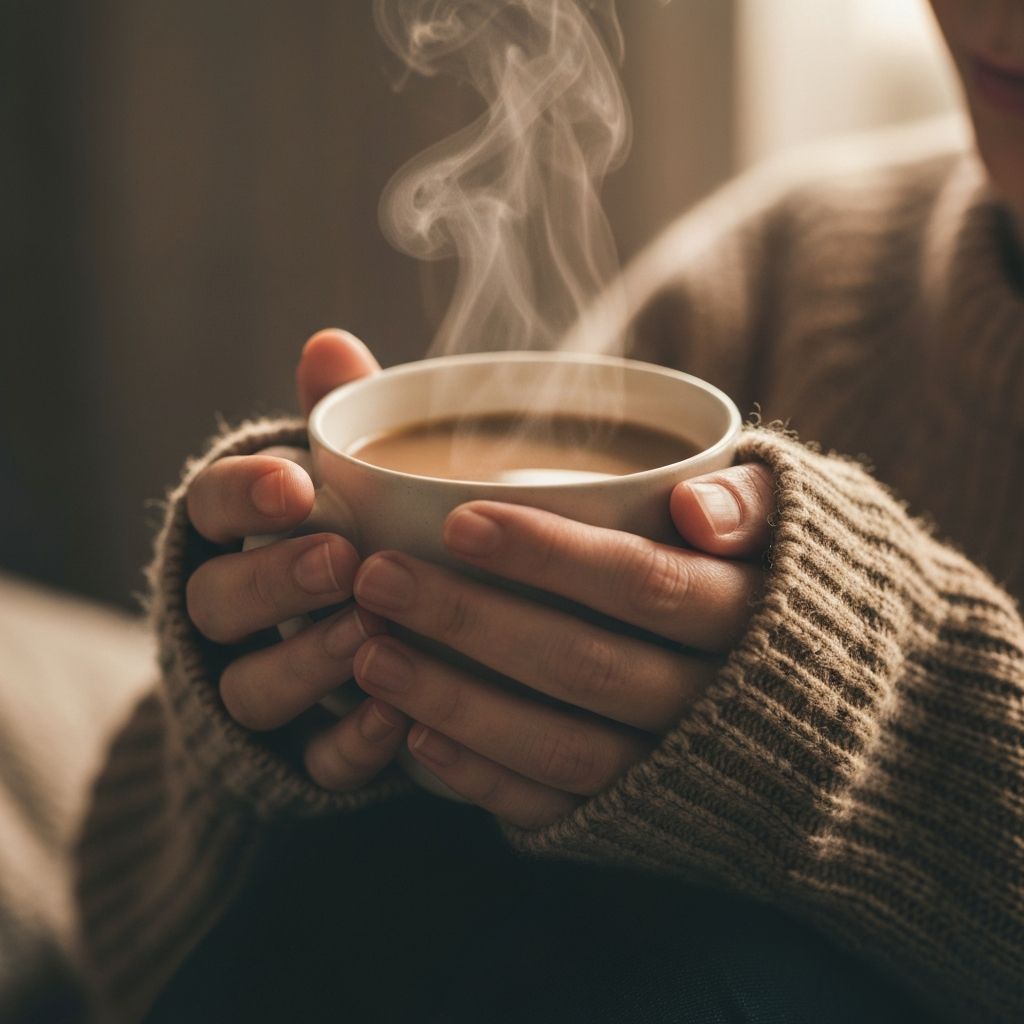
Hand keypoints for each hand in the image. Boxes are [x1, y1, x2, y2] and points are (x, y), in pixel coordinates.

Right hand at [185, 329, 411, 789]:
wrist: (350, 655)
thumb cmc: (351, 539)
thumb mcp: (348, 482)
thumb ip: (340, 425)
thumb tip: (332, 342)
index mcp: (238, 534)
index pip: (210, 507)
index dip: (243, 497)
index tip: (294, 484)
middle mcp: (232, 612)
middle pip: (217, 600)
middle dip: (274, 580)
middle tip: (340, 558)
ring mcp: (258, 685)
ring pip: (249, 687)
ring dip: (306, 662)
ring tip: (368, 635)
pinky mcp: (301, 754)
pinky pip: (309, 761)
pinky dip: (348, 743)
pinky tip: (396, 717)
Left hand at [351, 464, 773, 827]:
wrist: (856, 736)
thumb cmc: (808, 600)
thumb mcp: (808, 532)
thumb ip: (753, 501)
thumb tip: (694, 504)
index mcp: (755, 618)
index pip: (644, 583)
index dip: (551, 555)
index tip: (459, 519)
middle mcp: (717, 704)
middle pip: (584, 664)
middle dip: (474, 622)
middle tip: (378, 578)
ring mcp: (678, 770)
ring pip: (564, 746)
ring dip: (459, 703)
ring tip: (373, 655)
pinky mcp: (645, 818)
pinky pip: (562, 808)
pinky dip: (486, 779)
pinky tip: (414, 741)